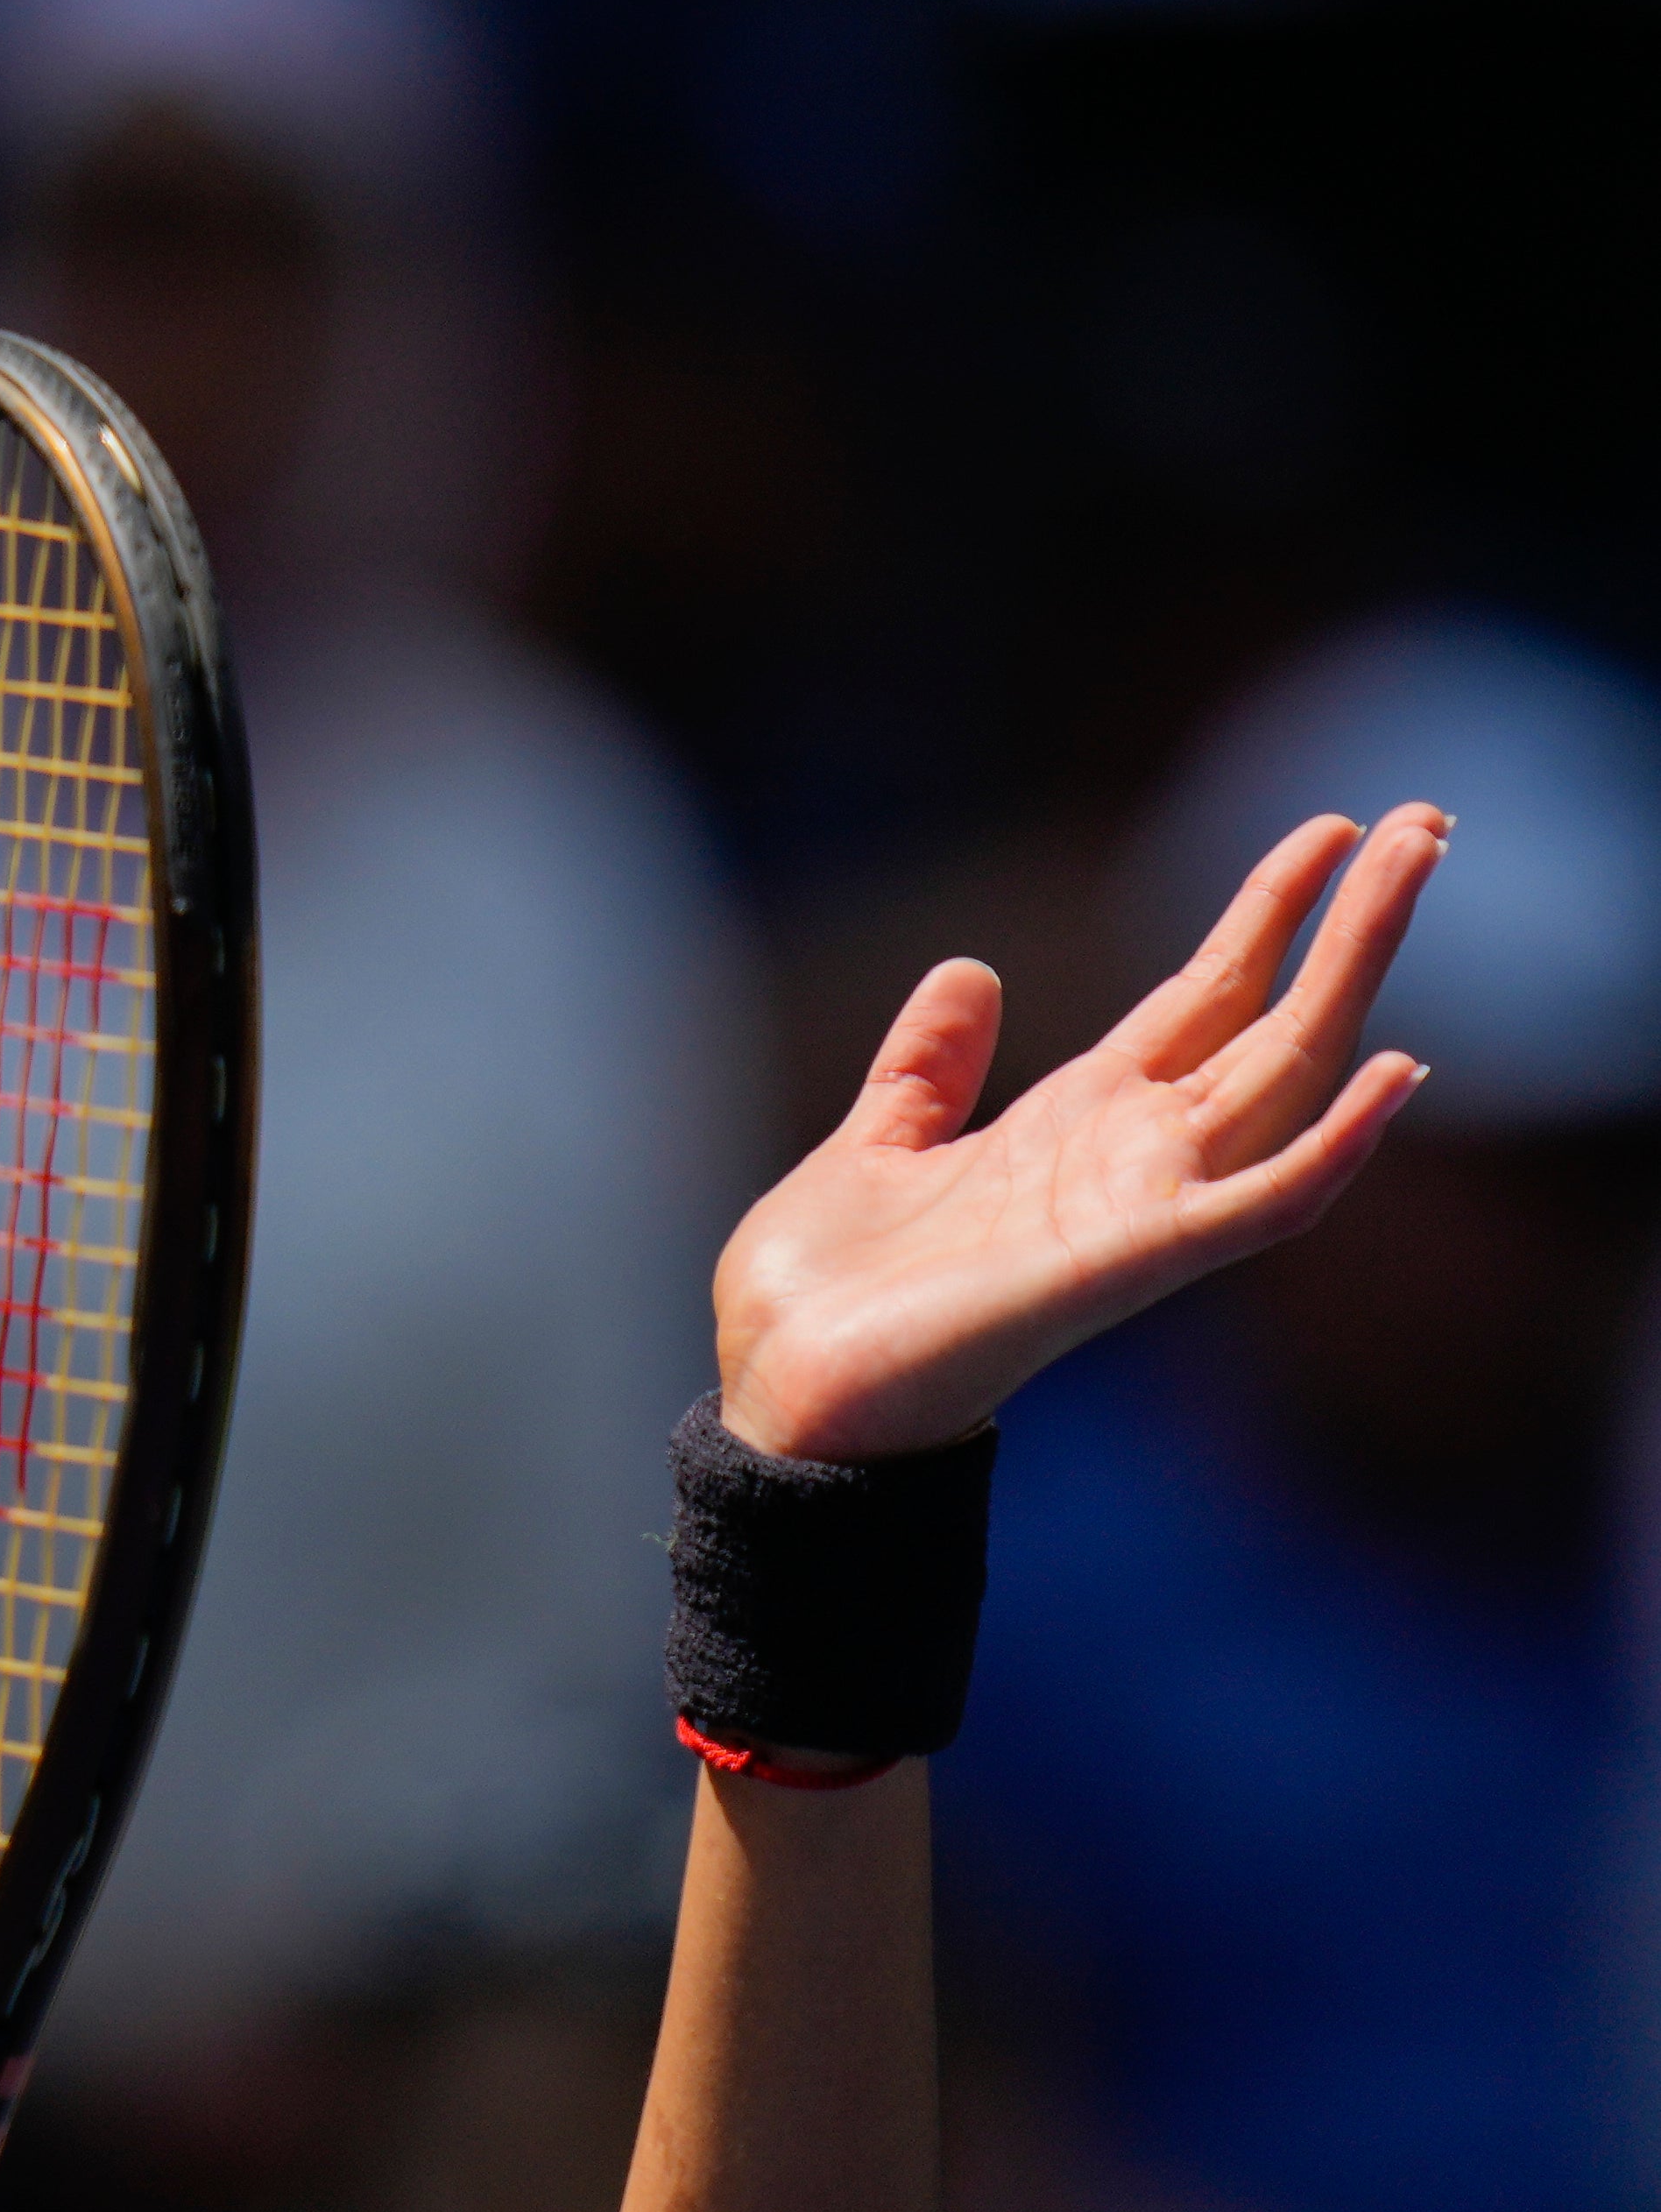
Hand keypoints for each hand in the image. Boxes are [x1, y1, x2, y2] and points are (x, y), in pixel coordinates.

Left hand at [710, 806, 1444, 1461]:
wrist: (783, 1395)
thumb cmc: (827, 1299)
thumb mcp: (874, 1145)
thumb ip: (927, 1069)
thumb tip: (970, 971)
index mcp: (1074, 1119)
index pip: (1204, 993)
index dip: (1270, 912)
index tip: (1336, 829)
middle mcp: (1130, 1154)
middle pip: (1271, 1015)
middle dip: (1350, 919)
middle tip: (1428, 815)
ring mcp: (1142, 1206)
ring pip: (1287, 1073)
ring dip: (1357, 971)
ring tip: (1418, 868)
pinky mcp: (1132, 1264)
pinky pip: (1263, 1204)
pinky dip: (1334, 1145)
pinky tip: (1393, 1072)